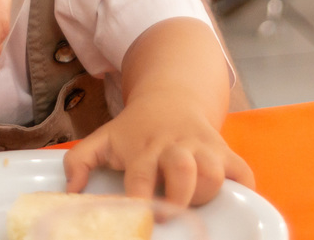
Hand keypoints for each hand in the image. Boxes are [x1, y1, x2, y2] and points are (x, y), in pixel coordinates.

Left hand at [63, 97, 253, 205]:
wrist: (170, 98)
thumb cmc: (135, 128)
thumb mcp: (103, 138)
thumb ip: (79, 160)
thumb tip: (70, 189)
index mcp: (142, 147)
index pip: (140, 176)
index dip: (140, 198)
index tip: (138, 213)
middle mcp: (174, 147)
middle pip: (183, 171)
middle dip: (179, 197)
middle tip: (168, 215)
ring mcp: (202, 148)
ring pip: (213, 173)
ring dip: (206, 193)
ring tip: (192, 205)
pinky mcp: (226, 152)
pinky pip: (242, 174)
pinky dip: (242, 189)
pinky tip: (229, 200)